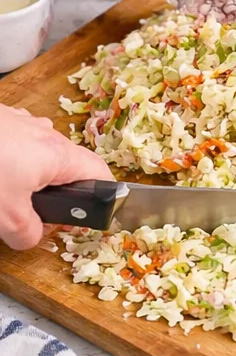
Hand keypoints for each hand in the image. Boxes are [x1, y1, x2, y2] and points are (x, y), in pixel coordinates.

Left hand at [0, 107, 113, 251]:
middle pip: (66, 168)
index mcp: (57, 154)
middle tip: (37, 218)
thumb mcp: (9, 220)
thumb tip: (34, 234)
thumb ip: (32, 234)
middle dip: (56, 196)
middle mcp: (42, 132)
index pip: (101, 174)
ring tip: (6, 198)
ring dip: (28, 181)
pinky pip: (12, 147)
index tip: (89, 221)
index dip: (105, 200)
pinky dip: (7, 165)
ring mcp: (16, 121)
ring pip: (36, 157)